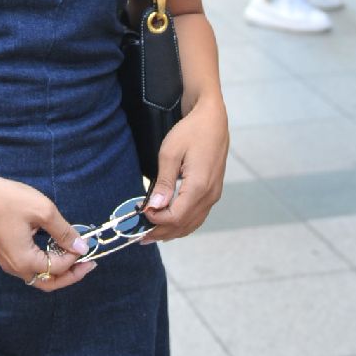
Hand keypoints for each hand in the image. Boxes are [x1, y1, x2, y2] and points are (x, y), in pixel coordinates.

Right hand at [0, 169, 94, 290]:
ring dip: (59, 270)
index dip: (75, 257)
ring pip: (40, 277)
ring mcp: (9, 263)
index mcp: (24, 261)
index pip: (58, 268)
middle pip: (49, 283)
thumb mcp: (44, 211)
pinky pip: (31, 268)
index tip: (87, 243)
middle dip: (71, 275)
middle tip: (88, 264)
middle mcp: (15, 268)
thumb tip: (82, 247)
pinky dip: (47, 264)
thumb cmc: (11, 200)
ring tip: (76, 257)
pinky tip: (56, 250)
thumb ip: (64, 232)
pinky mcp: (7, 255)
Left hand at [141, 98, 228, 240]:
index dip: (157, 220)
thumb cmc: (191, 131)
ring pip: (193, 223)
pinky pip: (198, 215)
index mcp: (199, 186)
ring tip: (152, 235)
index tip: (142, 214)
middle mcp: (210, 194)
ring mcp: (214, 194)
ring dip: (172, 231)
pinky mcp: (213, 190)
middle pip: (184, 225)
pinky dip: (183, 223)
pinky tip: (170, 223)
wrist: (212, 118)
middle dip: (161, 232)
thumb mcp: (170, 153)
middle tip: (141, 236)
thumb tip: (156, 207)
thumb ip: (164, 182)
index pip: (176, 216)